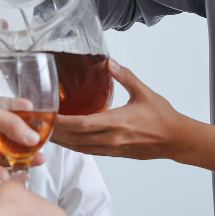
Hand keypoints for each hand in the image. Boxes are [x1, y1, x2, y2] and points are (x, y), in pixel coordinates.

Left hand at [0, 93, 45, 180]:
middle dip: (27, 140)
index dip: (27, 115)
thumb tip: (32, 137)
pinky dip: (4, 172)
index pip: (11, 109)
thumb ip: (8, 122)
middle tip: (44, 145)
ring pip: (2, 152)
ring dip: (20, 157)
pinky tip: (17, 175)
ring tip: (39, 161)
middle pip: (9, 134)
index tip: (45, 121)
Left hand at [51, 59, 182, 158]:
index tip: (47, 115)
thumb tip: (109, 62)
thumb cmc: (163, 117)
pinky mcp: (115, 153)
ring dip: (62, 141)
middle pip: (75, 139)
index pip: (82, 124)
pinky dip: (75, 146)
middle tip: (37, 124)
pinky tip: (67, 140)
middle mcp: (111, 139)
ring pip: (80, 147)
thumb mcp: (144, 92)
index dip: (61, 122)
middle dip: (55, 133)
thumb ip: (125, 76)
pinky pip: (89, 151)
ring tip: (46, 132)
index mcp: (117, 123)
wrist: (177, 139)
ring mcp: (112, 149)